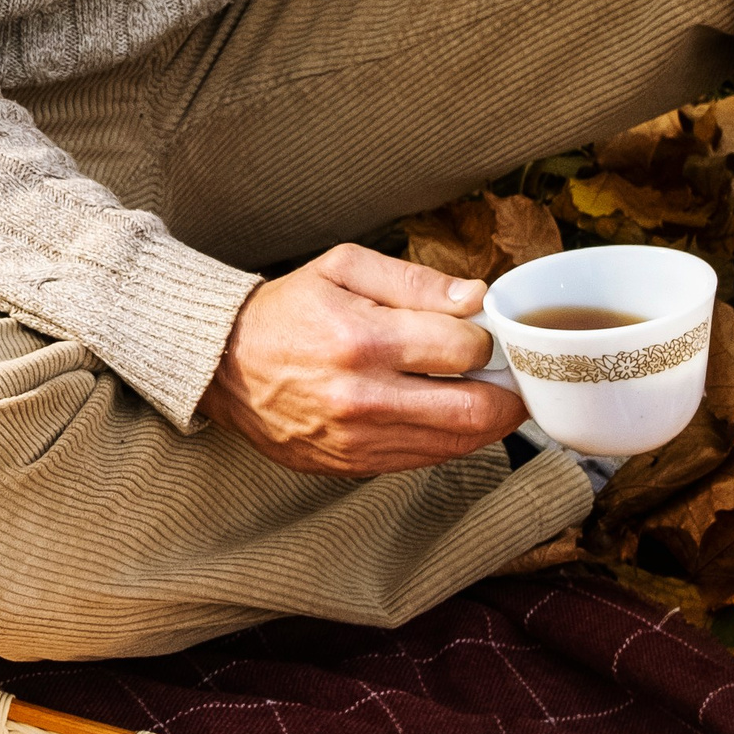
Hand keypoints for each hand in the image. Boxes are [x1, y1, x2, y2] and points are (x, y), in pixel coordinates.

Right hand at [199, 242, 527, 477]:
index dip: (487, 338)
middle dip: (508, 392)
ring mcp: (359, 439)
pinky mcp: (353, 465)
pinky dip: (448, 439)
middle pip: (476, 410)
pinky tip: (443, 413)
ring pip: (458, 443)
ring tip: (481, 391)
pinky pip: (425, 460)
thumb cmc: (287, 310)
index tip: (483, 331)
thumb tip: (475, 297)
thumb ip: (414, 280)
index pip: (465, 349)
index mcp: (362, 339)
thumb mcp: (342, 268)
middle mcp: (363, 397)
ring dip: (485, 420)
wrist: (224, 364)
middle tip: (510, 374)